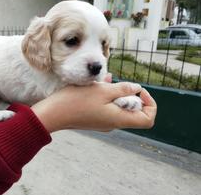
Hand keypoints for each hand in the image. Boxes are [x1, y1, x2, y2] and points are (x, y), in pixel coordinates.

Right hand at [31, 80, 155, 132]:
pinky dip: (107, 96)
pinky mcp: (95, 119)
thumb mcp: (103, 90)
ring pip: (119, 107)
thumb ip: (123, 89)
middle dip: (130, 95)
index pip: (147, 118)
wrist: (54, 113)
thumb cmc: (77, 101)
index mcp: (119, 119)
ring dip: (116, 93)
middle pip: (133, 111)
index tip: (140, 91)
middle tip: (118, 84)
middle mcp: (114, 123)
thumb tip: (137, 89)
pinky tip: (100, 84)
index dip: (149, 103)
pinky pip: (107, 107)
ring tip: (107, 81)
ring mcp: (104, 122)